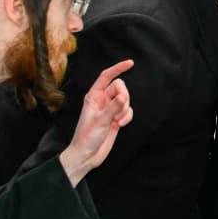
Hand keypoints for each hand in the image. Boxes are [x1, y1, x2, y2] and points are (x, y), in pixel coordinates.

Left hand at [60, 59, 134, 185]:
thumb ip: (113, 107)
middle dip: (123, 97)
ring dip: (125, 109)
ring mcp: (110, 109)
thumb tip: (123, 96)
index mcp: (93, 96)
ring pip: (125, 99)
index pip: (106, 76)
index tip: (130, 63)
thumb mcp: (100, 121)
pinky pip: (128, 110)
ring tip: (117, 120)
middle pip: (120, 88)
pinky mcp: (116, 118)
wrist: (86, 155)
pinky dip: (127, 116)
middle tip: (119, 109)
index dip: (118, 68)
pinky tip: (120, 125)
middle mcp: (102, 100)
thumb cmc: (86, 137)